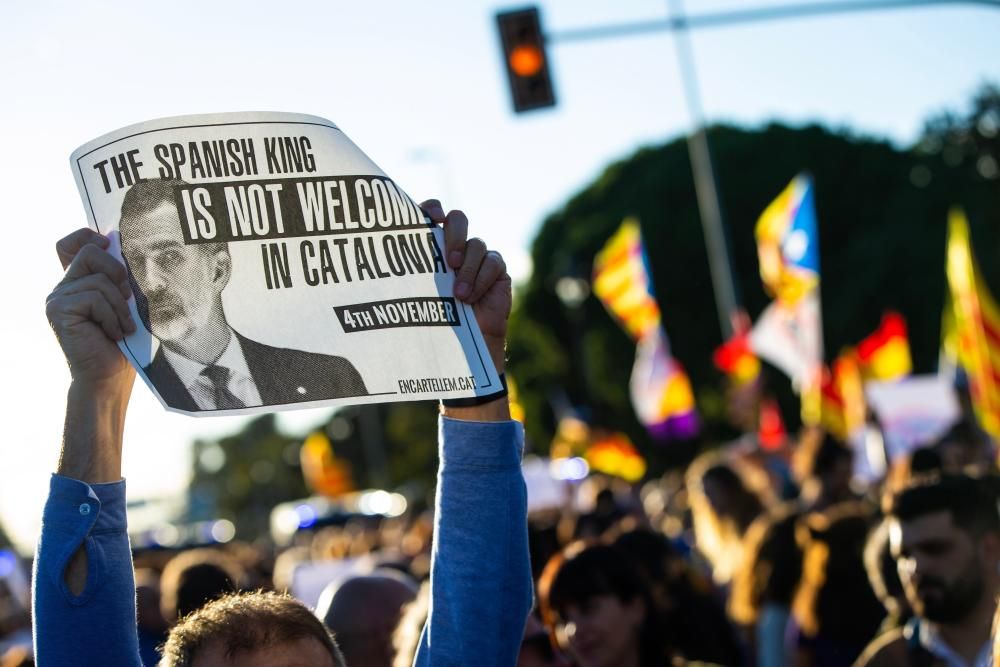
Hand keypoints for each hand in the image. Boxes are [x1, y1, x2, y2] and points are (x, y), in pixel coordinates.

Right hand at [46, 229, 136, 392]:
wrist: (110, 377)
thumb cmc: (124, 342)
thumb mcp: (126, 303)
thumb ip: (121, 278)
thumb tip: (123, 243)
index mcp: (80, 281)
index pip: (74, 243)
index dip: (90, 238)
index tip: (112, 249)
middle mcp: (65, 286)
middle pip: (90, 253)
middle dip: (118, 272)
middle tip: (128, 298)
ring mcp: (58, 298)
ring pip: (99, 280)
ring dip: (120, 306)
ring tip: (123, 327)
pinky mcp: (58, 309)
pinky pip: (94, 298)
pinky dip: (112, 317)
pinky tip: (113, 334)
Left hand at [422, 200, 510, 373]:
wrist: (458, 348)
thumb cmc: (429, 321)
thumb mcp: (414, 294)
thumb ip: (406, 272)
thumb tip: (377, 254)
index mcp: (432, 246)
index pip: (433, 213)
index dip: (432, 208)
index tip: (431, 217)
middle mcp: (455, 246)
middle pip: (458, 219)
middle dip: (454, 234)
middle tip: (449, 261)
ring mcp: (477, 257)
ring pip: (476, 244)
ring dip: (468, 268)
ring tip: (458, 294)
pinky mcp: (497, 270)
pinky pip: (493, 262)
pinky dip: (482, 278)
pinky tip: (471, 297)